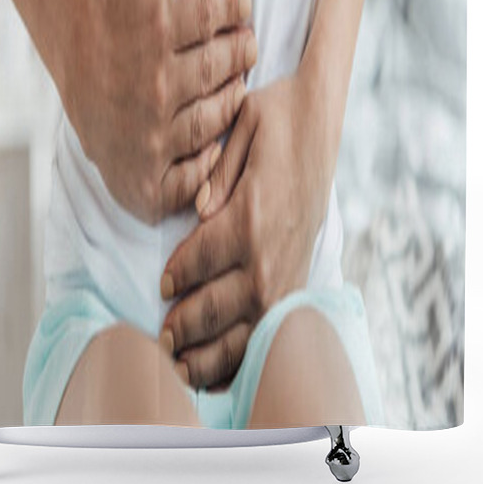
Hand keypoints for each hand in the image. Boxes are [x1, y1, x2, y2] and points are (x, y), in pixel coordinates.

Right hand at [58, 0, 256, 223]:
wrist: (63, 47)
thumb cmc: (103, 0)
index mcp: (157, 24)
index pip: (228, 9)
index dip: (238, 3)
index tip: (235, 5)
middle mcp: (156, 79)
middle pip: (228, 64)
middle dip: (242, 49)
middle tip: (241, 46)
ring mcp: (150, 128)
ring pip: (218, 114)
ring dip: (232, 97)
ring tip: (231, 83)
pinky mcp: (142, 170)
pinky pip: (193, 174)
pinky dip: (206, 161)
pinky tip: (208, 139)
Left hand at [158, 68, 335, 388]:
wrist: (320, 118)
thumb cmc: (276, 117)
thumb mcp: (242, 124)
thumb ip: (217, 171)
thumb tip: (196, 212)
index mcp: (249, 213)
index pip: (199, 259)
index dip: (176, 278)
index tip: (162, 286)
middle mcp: (269, 249)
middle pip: (218, 304)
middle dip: (186, 326)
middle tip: (163, 339)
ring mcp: (288, 266)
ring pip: (247, 326)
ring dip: (213, 351)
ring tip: (183, 365)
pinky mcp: (300, 273)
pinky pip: (273, 326)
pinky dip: (250, 351)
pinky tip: (227, 366)